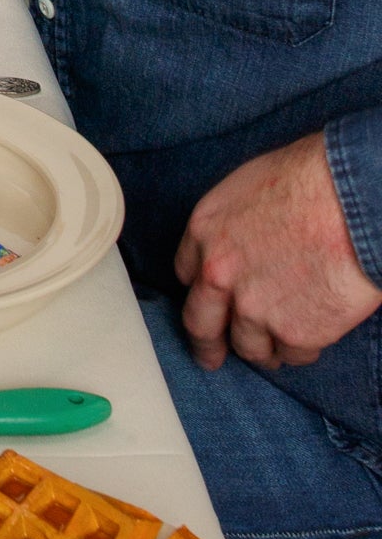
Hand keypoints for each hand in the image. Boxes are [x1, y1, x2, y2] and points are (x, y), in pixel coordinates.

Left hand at [175, 133, 381, 369]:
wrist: (350, 202)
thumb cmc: (309, 180)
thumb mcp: (248, 189)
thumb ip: (235, 226)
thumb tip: (245, 242)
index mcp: (205, 231)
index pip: (187, 273)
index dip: (200, 289)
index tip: (208, 301)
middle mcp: (218, 274)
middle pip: (201, 323)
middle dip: (206, 345)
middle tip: (210, 358)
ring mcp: (254, 308)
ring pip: (250, 347)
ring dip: (264, 349)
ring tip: (278, 346)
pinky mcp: (294, 334)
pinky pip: (294, 355)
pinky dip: (303, 349)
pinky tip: (314, 335)